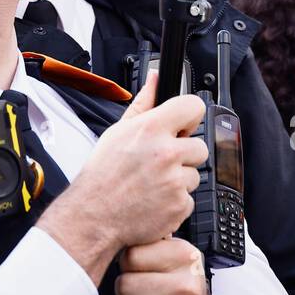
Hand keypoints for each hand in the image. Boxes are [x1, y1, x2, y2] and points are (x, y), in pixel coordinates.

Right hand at [38, 72, 206, 283]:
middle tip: (161, 161)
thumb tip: (155, 79)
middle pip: (200, 146)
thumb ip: (143, 103)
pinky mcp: (180, 206)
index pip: (193, 107)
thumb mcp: (118, 131)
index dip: (189, 116)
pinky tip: (155, 199)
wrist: (94, 215)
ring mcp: (175, 182)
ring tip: (153, 182)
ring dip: (179, 179)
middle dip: (184, 153)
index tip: (183, 125)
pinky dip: (175, 201)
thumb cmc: (103, 174)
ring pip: (194, 174)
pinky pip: (189, 198)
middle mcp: (166, 153)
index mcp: (151, 129)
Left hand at [114, 238, 219, 294]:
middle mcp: (187, 286)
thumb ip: (150, 237)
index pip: (131, 256)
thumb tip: (121, 220)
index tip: (136, 268)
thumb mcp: (173, 253)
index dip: (126, 263)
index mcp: (186, 257)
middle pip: (124, 285)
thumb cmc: (179, 285)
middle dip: (124, 289)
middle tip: (137, 290)